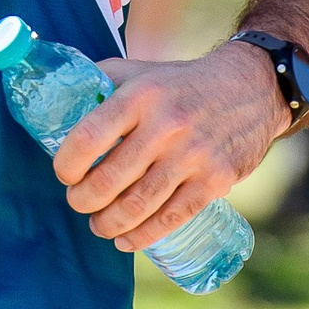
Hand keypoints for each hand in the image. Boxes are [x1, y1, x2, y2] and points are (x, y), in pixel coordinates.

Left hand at [50, 45, 282, 250]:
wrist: (251, 86)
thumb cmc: (181, 83)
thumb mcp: (141, 70)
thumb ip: (102, 81)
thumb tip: (57, 97)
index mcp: (141, 95)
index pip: (88, 137)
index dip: (67, 164)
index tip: (65, 173)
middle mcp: (167, 124)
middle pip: (109, 180)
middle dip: (83, 201)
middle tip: (79, 202)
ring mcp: (194, 155)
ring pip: (138, 206)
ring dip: (108, 223)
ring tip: (99, 224)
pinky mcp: (215, 180)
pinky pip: (171, 218)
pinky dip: (142, 236)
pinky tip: (125, 238)